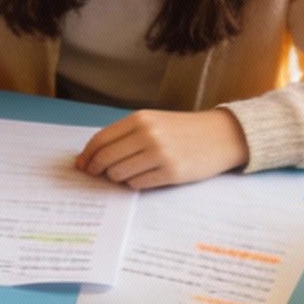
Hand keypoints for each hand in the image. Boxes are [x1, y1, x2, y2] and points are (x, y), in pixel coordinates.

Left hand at [75, 109, 247, 189]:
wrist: (221, 135)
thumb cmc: (183, 130)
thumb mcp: (154, 122)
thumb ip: (125, 135)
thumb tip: (91, 157)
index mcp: (141, 119)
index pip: (101, 140)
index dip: (87, 155)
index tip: (82, 164)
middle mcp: (148, 135)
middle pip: (106, 159)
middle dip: (96, 169)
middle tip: (96, 174)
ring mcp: (160, 154)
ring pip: (119, 174)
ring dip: (117, 177)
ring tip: (128, 173)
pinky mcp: (171, 173)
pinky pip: (137, 184)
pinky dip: (135, 183)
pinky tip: (143, 177)